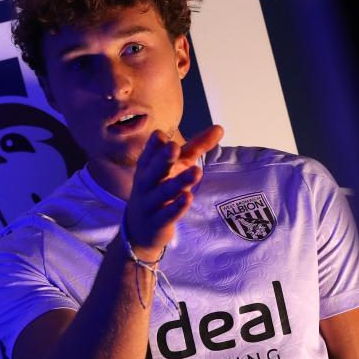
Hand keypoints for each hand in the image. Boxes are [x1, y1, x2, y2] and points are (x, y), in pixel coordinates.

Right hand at [123, 125, 223, 255]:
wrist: (139, 229)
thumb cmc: (160, 188)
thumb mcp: (177, 166)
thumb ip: (196, 147)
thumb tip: (220, 128)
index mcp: (147, 167)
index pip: (149, 154)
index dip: (153, 146)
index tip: (160, 136)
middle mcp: (146, 184)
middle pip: (154, 170)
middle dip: (163, 159)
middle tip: (173, 147)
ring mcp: (150, 203)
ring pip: (164, 192)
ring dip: (179, 182)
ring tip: (197, 171)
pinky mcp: (158, 222)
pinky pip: (168, 214)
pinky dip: (177, 207)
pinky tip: (188, 198)